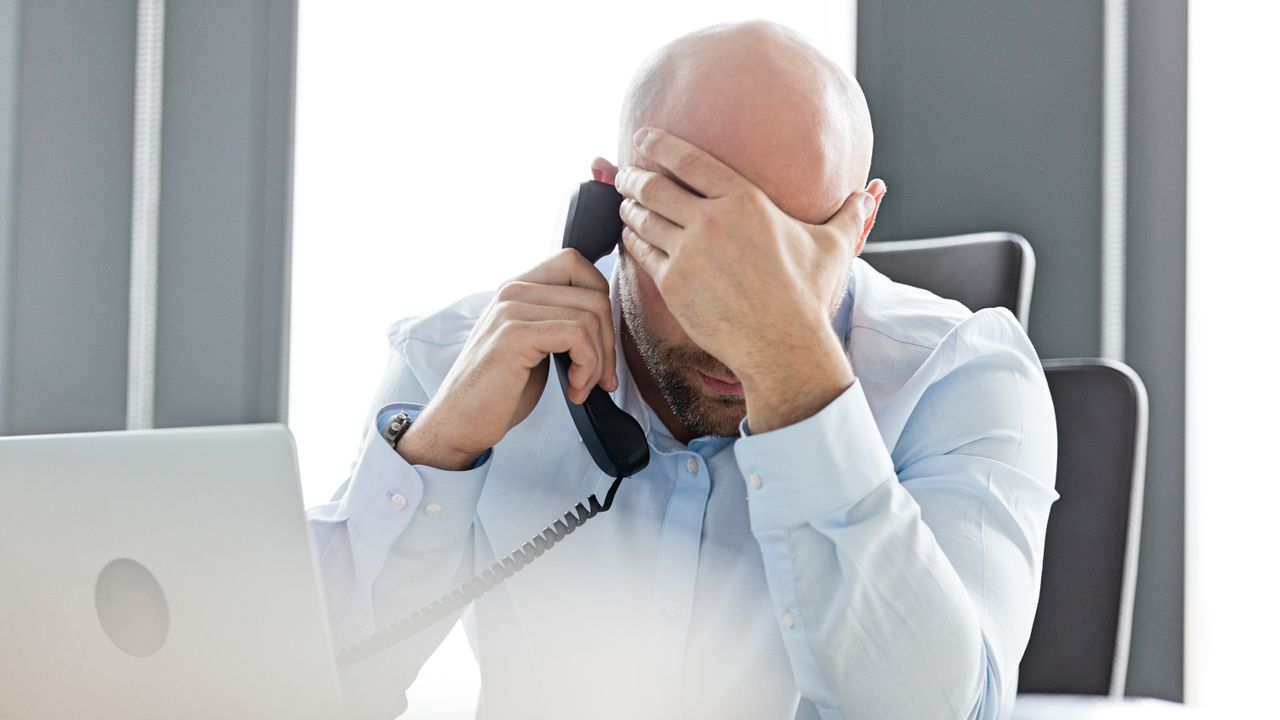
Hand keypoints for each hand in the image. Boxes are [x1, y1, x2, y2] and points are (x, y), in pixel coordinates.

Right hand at [396, 249, 617, 468]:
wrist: (460, 422)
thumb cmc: (498, 391)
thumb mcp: (534, 346)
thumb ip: (559, 322)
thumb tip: (607, 320)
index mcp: (518, 288)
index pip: (574, 263)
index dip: (600, 297)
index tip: (602, 340)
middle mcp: (513, 290)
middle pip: (592, 294)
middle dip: (608, 341)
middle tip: (601, 377)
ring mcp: (511, 309)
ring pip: (590, 317)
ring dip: (598, 361)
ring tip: (581, 387)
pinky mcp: (515, 334)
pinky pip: (577, 336)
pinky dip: (587, 366)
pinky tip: (574, 389)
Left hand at [615, 127, 884, 431]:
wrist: (783, 347)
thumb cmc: (808, 297)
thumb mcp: (833, 247)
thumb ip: (849, 213)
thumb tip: (870, 194)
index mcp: (745, 200)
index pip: (688, 159)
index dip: (658, 144)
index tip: (642, 138)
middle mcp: (711, 221)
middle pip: (654, 186)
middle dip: (632, 176)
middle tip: (625, 174)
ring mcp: (688, 253)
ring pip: (642, 219)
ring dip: (627, 208)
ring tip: (624, 203)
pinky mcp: (673, 284)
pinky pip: (641, 253)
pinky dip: (631, 240)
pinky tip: (630, 237)